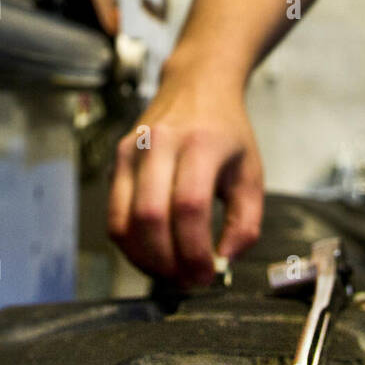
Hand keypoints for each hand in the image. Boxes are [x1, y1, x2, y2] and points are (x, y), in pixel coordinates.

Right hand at [108, 67, 263, 287]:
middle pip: (150, 217)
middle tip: (188, 280)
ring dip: (145, 259)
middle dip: (168, 262)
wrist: (197, 85)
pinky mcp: (116, 159)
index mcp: (201, 143)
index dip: (195, 250)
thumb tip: (225, 260)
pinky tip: (152, 253)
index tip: (208, 275)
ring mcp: (132, 150)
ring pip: (124, 220)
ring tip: (171, 272)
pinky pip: (113, 214)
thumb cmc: (226, 131)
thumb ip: (246, 221)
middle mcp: (161, 143)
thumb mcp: (251, 171)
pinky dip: (130, 244)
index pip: (189, 207)